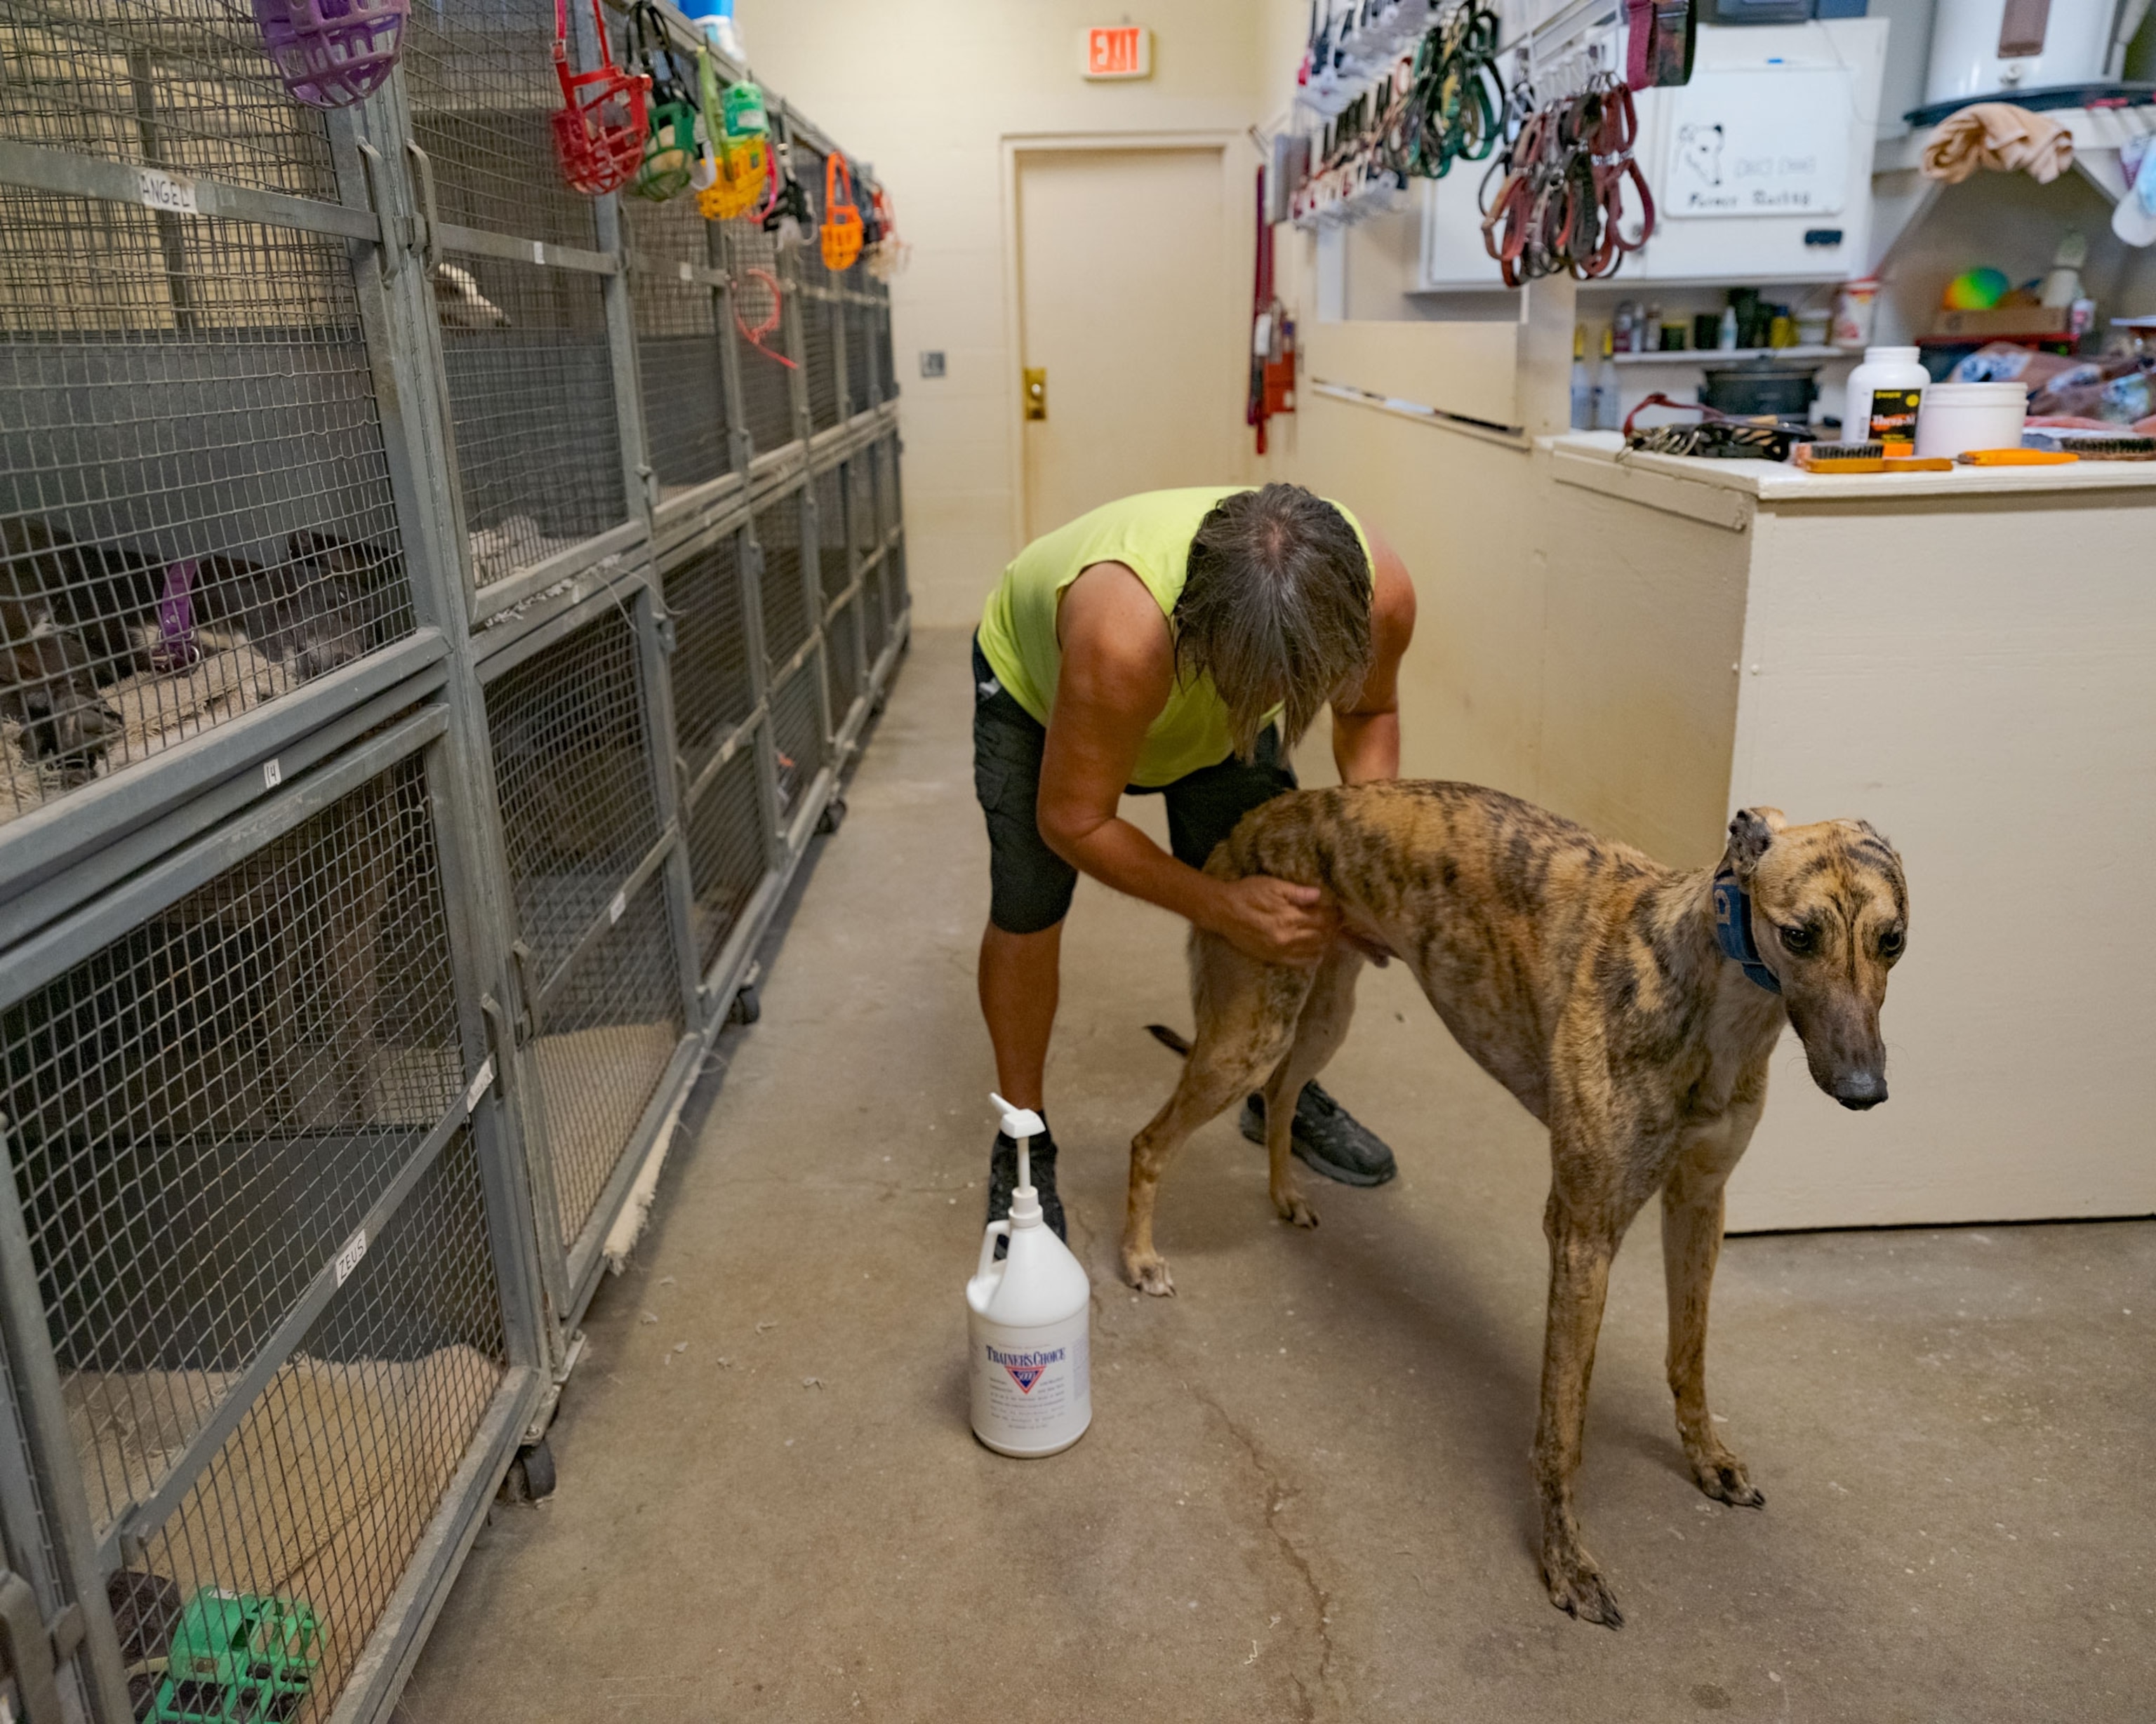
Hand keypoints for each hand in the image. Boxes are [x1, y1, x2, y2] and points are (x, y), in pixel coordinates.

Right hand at [1210, 876, 1339, 967]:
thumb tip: (1319, 894)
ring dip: (1325, 944)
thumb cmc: (1246, 893)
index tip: (1337, 910)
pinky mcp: (1273, 958)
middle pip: (1320, 936)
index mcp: (1289, 917)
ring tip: (1329, 935)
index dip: (1332, 915)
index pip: (1321, 919)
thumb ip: (1296, 892)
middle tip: (1337, 922)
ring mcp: (1281, 951)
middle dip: (1331, 929)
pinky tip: (1317, 953)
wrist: (1222, 911)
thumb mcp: (1271, 885)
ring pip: (1313, 951)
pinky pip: (1299, 963)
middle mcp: (1288, 938)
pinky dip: (1312, 958)